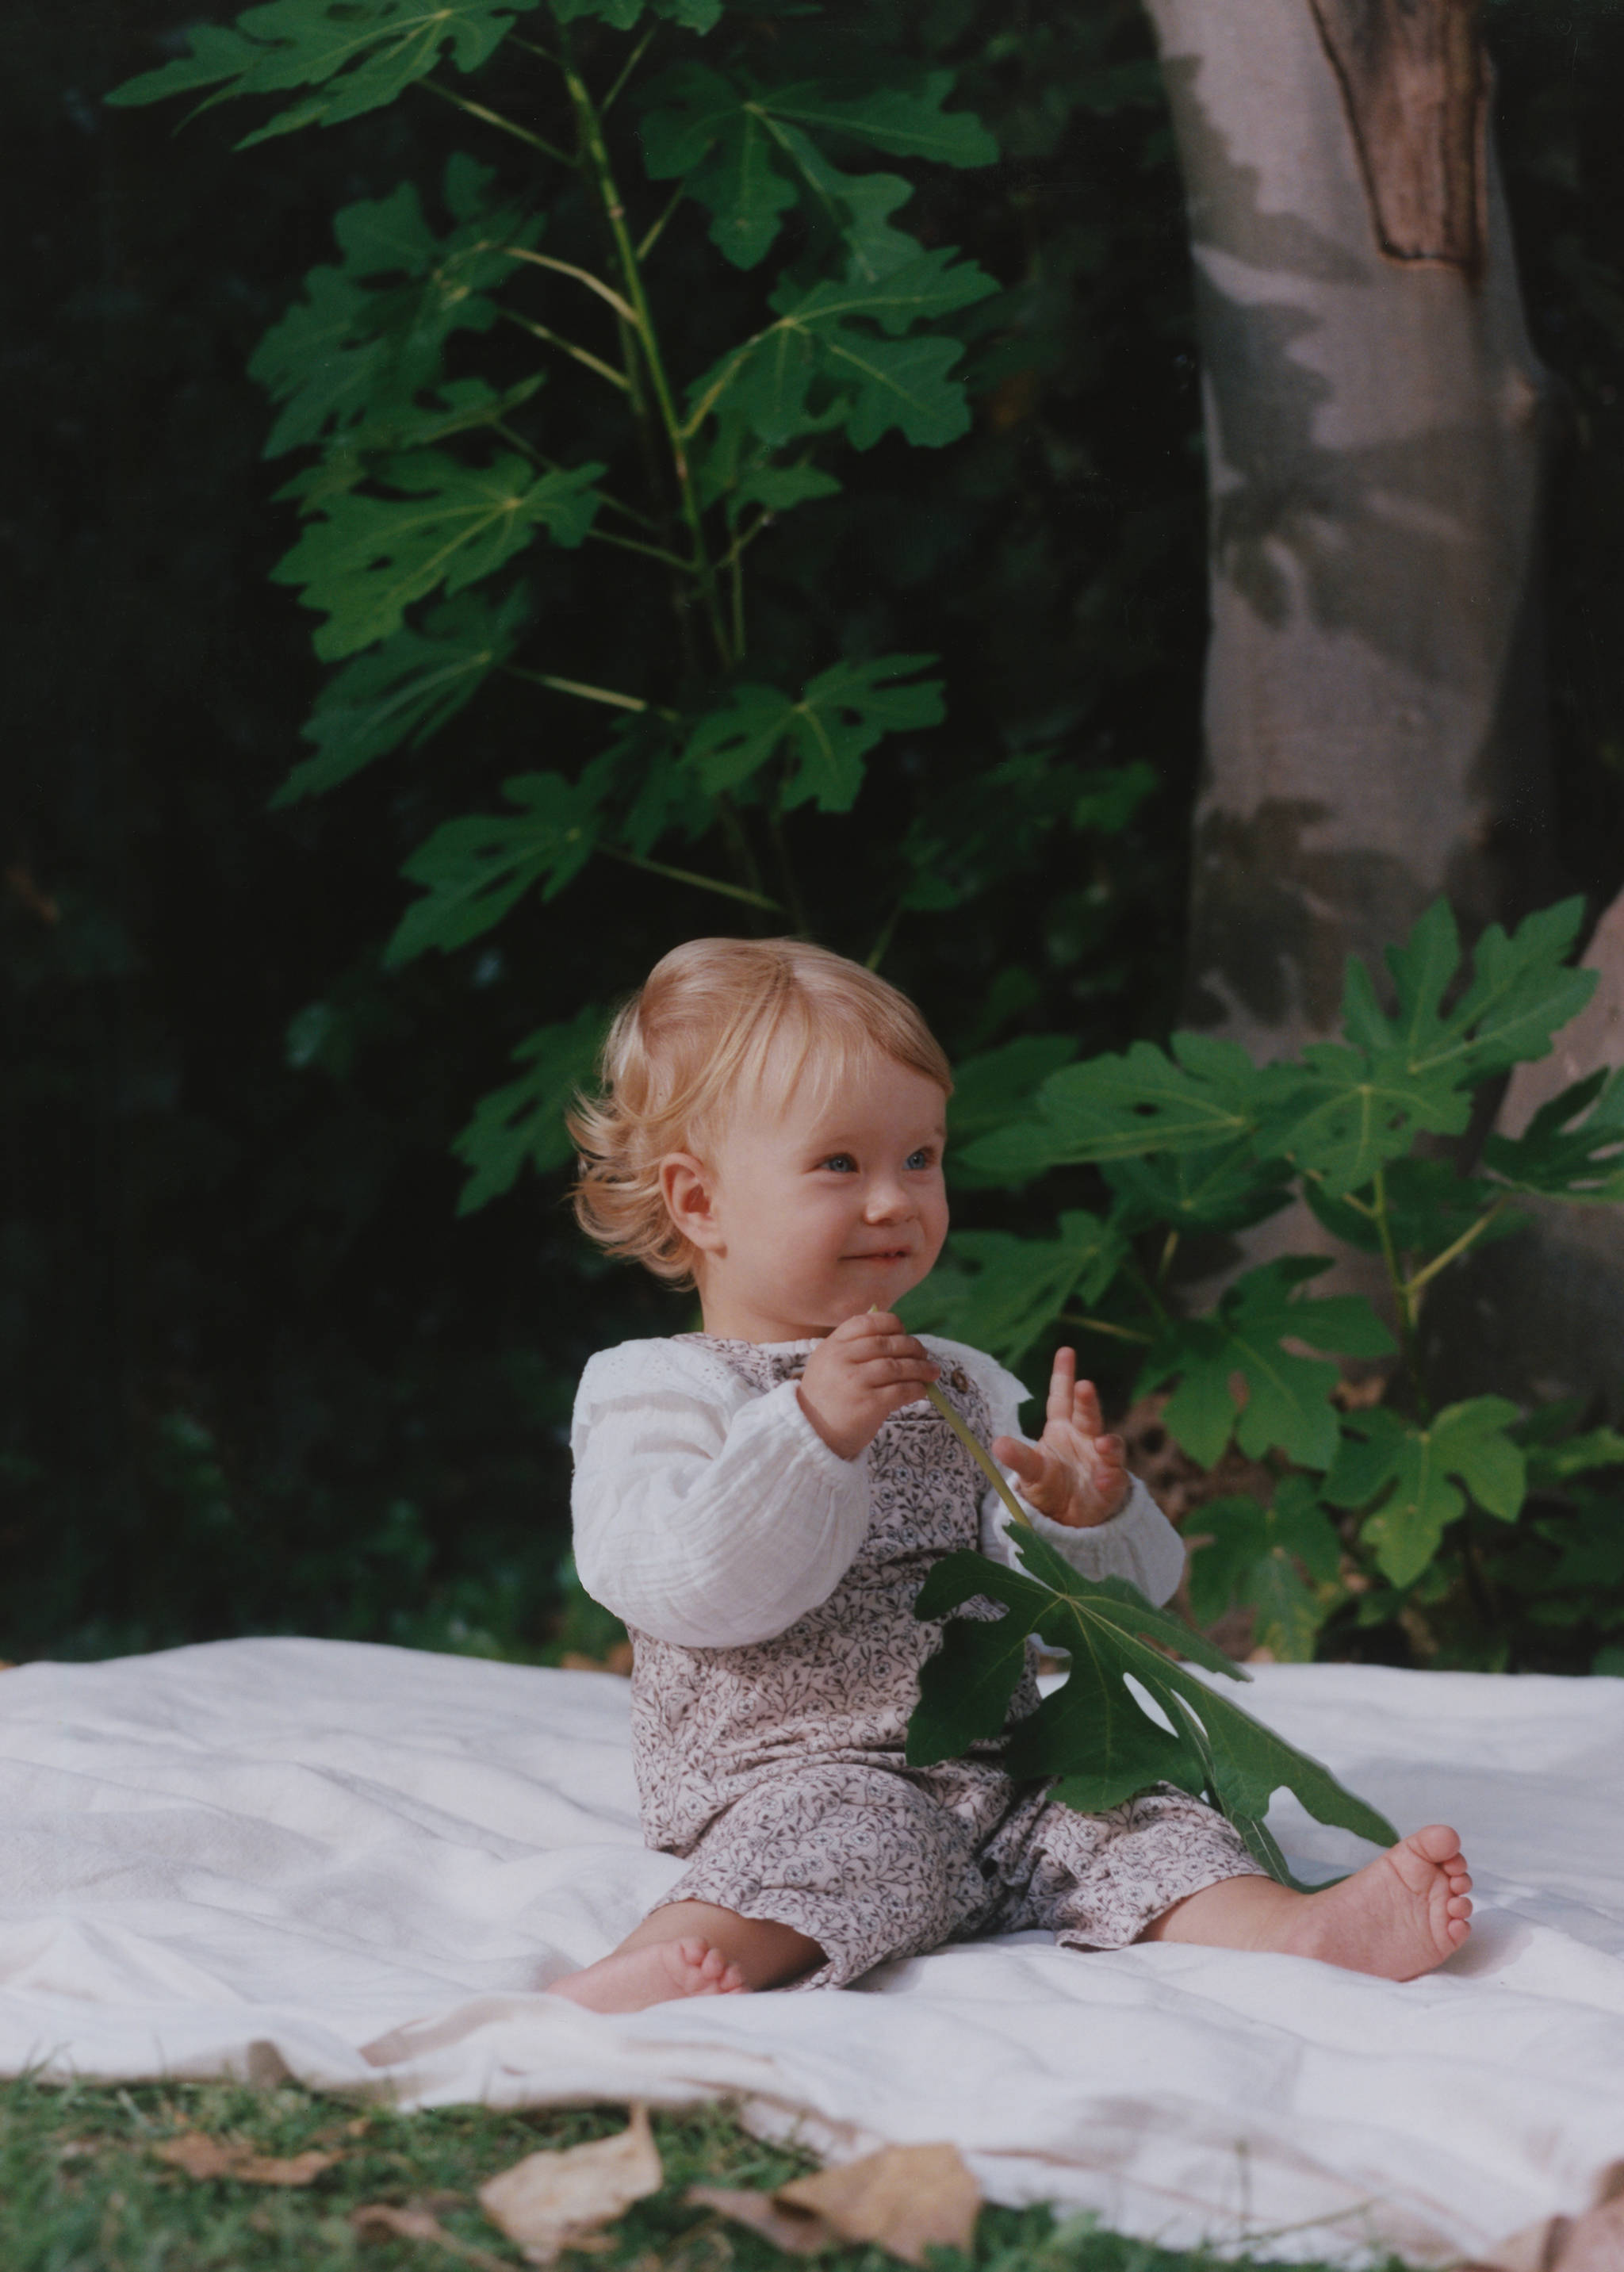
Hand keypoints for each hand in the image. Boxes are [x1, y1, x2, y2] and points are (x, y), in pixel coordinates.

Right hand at [797, 1311, 939, 1460]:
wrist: (812, 1434)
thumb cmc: (828, 1398)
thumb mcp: (828, 1363)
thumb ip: (853, 1347)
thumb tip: (897, 1334)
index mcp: (832, 1345)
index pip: (867, 1323)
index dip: (892, 1325)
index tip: (904, 1332)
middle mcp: (841, 1359)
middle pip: (887, 1343)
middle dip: (913, 1347)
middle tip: (924, 1355)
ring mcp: (855, 1381)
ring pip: (897, 1366)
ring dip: (921, 1368)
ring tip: (932, 1372)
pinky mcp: (868, 1404)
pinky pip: (901, 1390)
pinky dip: (916, 1388)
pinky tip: (922, 1390)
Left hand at [992, 1347, 1129, 1528]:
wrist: (1069, 1517)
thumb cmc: (1050, 1485)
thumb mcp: (1031, 1472)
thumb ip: (1019, 1458)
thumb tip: (997, 1444)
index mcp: (1062, 1428)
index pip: (1062, 1398)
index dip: (1064, 1375)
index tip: (1066, 1351)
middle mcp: (1085, 1438)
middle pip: (1088, 1415)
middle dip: (1087, 1401)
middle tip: (1085, 1386)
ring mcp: (1102, 1460)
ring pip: (1110, 1446)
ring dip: (1108, 1444)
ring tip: (1102, 1444)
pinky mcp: (1112, 1485)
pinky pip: (1114, 1480)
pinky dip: (1111, 1480)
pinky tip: (1104, 1482)